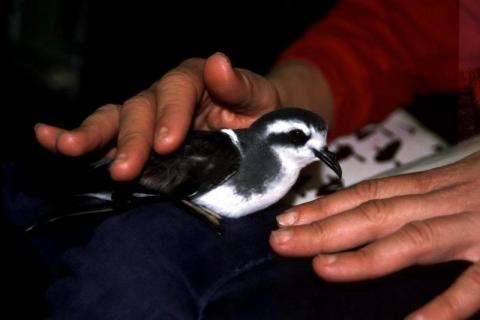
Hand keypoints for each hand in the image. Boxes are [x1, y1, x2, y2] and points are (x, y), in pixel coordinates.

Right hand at [34, 52, 279, 179]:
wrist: (256, 128)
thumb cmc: (258, 111)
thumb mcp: (258, 96)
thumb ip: (238, 84)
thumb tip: (218, 61)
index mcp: (193, 80)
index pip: (176, 90)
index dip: (170, 115)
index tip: (167, 144)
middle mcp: (163, 96)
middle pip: (139, 108)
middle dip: (131, 138)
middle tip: (126, 168)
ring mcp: (146, 117)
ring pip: (113, 120)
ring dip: (90, 136)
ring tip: (66, 147)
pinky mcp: (137, 140)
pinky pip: (105, 136)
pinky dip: (76, 137)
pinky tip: (48, 138)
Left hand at [270, 151, 479, 318]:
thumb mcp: (461, 180)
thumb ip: (422, 196)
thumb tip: (378, 212)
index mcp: (435, 185)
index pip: (369, 194)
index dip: (326, 207)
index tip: (289, 219)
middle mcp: (447, 202)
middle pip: (375, 214)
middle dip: (324, 228)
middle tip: (280, 241)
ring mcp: (476, 229)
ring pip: (411, 240)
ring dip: (364, 256)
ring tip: (320, 267)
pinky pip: (473, 287)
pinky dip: (443, 307)